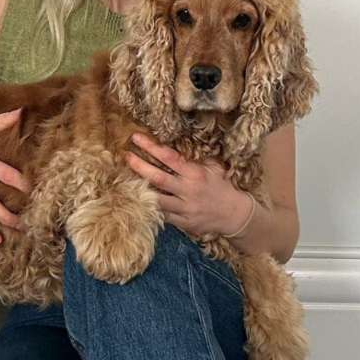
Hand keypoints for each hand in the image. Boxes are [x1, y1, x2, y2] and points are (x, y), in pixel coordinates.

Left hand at [125, 132, 252, 236]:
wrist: (234, 214)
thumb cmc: (222, 185)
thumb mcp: (213, 166)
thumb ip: (195, 156)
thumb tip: (176, 141)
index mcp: (195, 173)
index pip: (168, 156)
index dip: (150, 146)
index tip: (136, 137)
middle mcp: (188, 190)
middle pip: (157, 177)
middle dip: (138, 165)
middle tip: (125, 155)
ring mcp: (185, 208)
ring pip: (156, 199)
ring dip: (139, 189)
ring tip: (124, 179)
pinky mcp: (183, 222)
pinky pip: (162, 216)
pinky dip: (150, 208)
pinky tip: (136, 200)